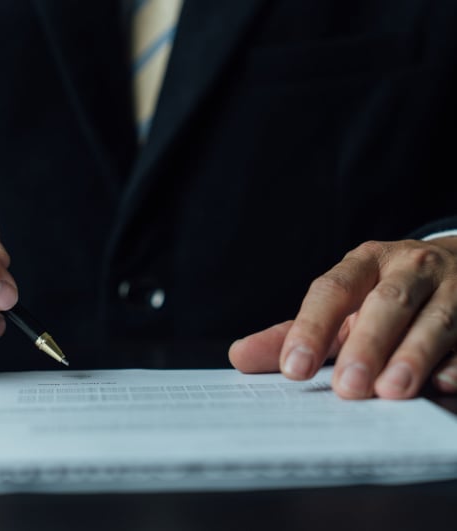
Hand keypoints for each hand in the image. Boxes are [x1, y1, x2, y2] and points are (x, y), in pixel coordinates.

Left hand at [229, 238, 456, 398]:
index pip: (332, 289)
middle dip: (368, 344)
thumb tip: (239, 357)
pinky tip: (447, 386)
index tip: (292, 369)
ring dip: (415, 356)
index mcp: (366, 263)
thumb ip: (293, 332)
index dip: (311, 327)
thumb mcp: (341, 306)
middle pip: (388, 302)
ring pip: (437, 319)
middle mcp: (411, 267)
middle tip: (348, 387)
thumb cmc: (385, 295)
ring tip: (392, 391)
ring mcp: (456, 287)